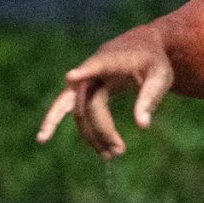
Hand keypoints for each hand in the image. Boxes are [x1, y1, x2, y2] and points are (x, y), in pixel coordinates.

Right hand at [36, 28, 174, 158]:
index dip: (86, 71)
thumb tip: (142, 125)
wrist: (141, 46)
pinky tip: (42, 138)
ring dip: (90, 134)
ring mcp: (84, 78)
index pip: (99, 65)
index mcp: (114, 59)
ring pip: (78, 109)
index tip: (72, 76)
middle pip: (89, 103)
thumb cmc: (154, 61)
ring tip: (109, 156)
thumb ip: (151, 98)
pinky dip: (55, 120)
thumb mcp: (161, 76)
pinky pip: (67, 106)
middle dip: (101, 130)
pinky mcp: (81, 87)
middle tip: (119, 152)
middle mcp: (93, 68)